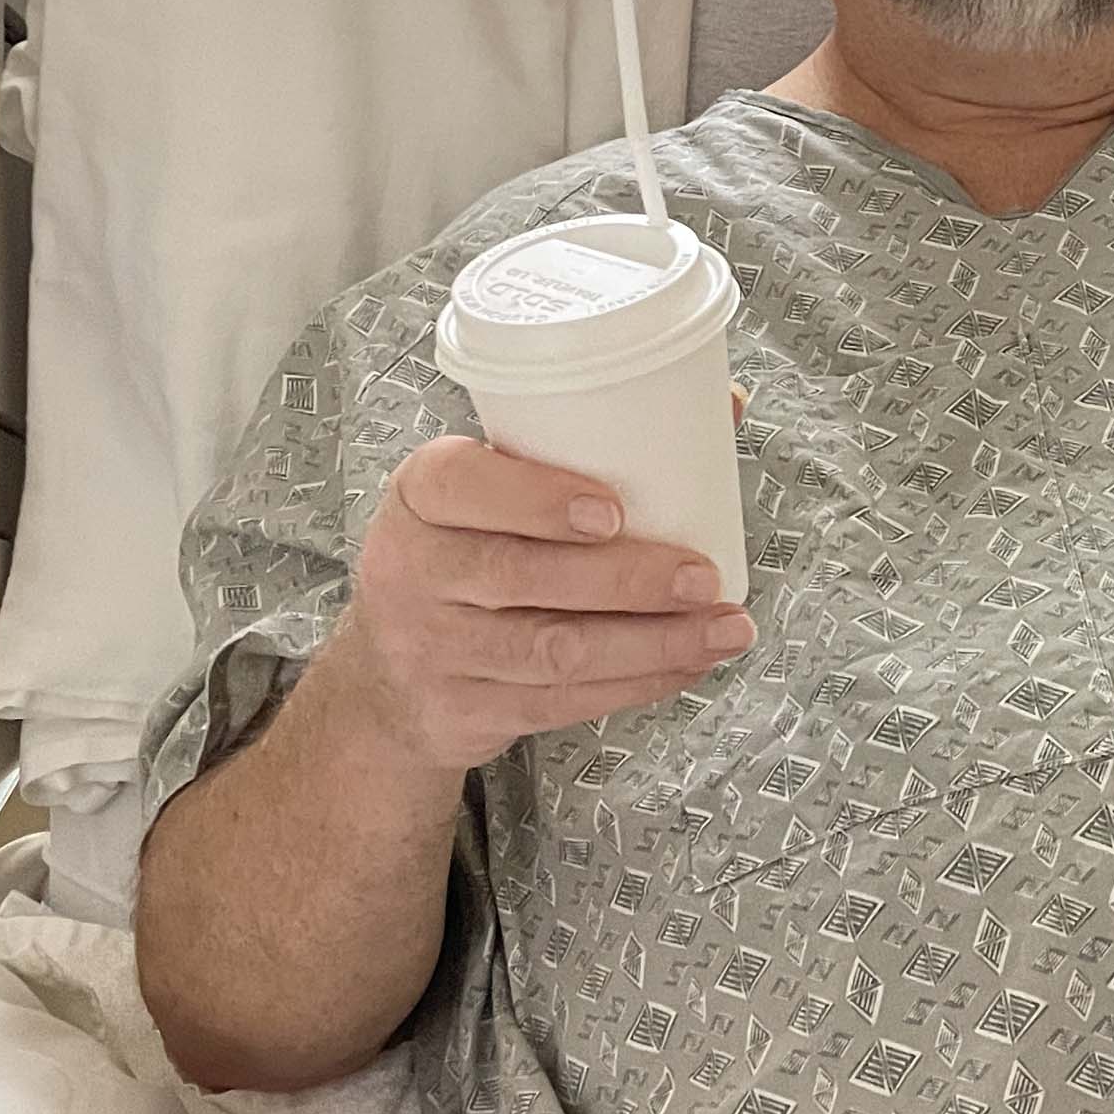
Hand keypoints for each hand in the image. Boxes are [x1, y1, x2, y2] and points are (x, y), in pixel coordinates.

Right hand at [328, 434, 754, 775]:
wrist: (387, 679)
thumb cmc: (467, 555)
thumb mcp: (488, 493)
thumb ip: (583, 447)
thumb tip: (727, 403)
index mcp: (421, 495)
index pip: (462, 485)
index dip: (538, 499)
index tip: (615, 510)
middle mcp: (413, 569)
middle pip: (521, 575)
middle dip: (626, 580)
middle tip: (702, 576)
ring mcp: (433, 647)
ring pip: (551, 649)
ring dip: (651, 642)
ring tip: (722, 628)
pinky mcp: (465, 710)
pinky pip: (559, 702)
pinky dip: (634, 684)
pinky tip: (686, 664)